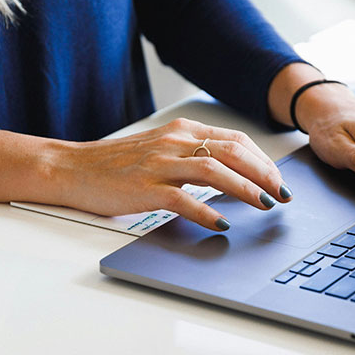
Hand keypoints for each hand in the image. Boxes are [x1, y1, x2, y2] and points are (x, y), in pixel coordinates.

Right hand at [0, 119, 291, 230]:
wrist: (72, 168)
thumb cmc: (116, 165)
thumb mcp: (160, 149)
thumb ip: (192, 156)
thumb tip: (232, 174)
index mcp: (181, 131)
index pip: (234, 139)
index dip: (262, 159)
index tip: (278, 179)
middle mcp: (174, 142)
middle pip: (232, 151)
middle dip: (264, 173)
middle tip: (282, 194)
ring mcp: (159, 164)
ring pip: (215, 170)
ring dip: (246, 188)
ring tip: (264, 205)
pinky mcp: (145, 188)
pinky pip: (183, 199)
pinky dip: (207, 211)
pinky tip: (222, 223)